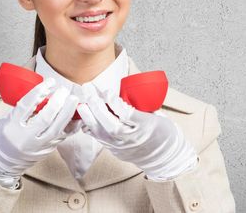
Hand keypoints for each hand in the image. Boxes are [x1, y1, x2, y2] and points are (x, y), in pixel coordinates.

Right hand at [0, 77, 80, 177]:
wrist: (2, 162)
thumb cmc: (2, 138)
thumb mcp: (6, 120)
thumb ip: (22, 108)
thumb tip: (41, 92)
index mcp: (12, 127)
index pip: (26, 106)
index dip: (39, 92)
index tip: (49, 82)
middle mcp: (26, 138)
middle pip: (45, 119)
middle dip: (56, 103)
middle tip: (63, 91)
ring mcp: (39, 146)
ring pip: (57, 129)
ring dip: (67, 112)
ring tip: (73, 99)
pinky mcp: (48, 149)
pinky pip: (63, 136)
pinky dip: (72, 124)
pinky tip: (78, 115)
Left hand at [77, 87, 197, 179]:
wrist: (163, 157)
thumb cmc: (162, 132)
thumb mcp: (157, 114)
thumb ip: (140, 104)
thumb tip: (122, 90)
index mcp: (146, 126)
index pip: (128, 115)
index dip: (115, 103)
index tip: (107, 91)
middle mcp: (133, 138)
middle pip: (111, 124)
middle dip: (96, 105)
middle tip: (88, 88)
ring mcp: (122, 146)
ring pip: (101, 133)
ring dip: (88, 115)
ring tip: (82, 102)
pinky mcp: (114, 150)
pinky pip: (98, 138)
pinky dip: (89, 126)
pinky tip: (85, 116)